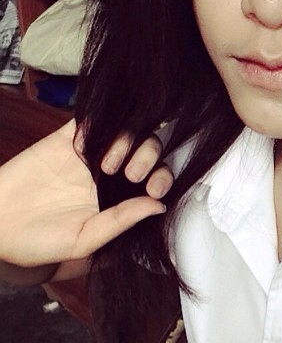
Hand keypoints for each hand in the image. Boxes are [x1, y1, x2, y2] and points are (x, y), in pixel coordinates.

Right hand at [0, 120, 172, 267]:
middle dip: (149, 156)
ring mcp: (89, 153)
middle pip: (146, 148)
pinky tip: (92, 137)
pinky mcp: (66, 138)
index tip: (154, 188)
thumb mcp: (83, 240)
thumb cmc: (37, 241)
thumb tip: (159, 205)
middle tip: (133, 174)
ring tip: (107, 164)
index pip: (154, 177)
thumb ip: (120, 220)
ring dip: (126, 140)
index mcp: (119, 196)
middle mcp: (109, 171)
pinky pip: (89, 120)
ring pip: (124, 131)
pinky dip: (98, 120)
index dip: (162, 178)